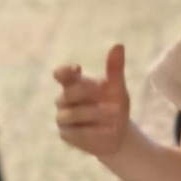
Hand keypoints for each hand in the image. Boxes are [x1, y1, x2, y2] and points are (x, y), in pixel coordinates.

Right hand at [54, 45, 132, 159]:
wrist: (117, 133)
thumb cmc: (114, 105)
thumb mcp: (117, 87)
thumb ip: (115, 68)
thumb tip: (119, 45)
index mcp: (75, 84)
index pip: (62, 75)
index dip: (64, 71)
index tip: (76, 69)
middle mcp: (65, 100)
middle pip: (69, 93)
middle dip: (90, 95)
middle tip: (114, 100)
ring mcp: (63, 118)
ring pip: (72, 114)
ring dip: (96, 114)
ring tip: (116, 116)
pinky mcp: (67, 135)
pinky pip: (77, 133)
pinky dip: (95, 131)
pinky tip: (110, 130)